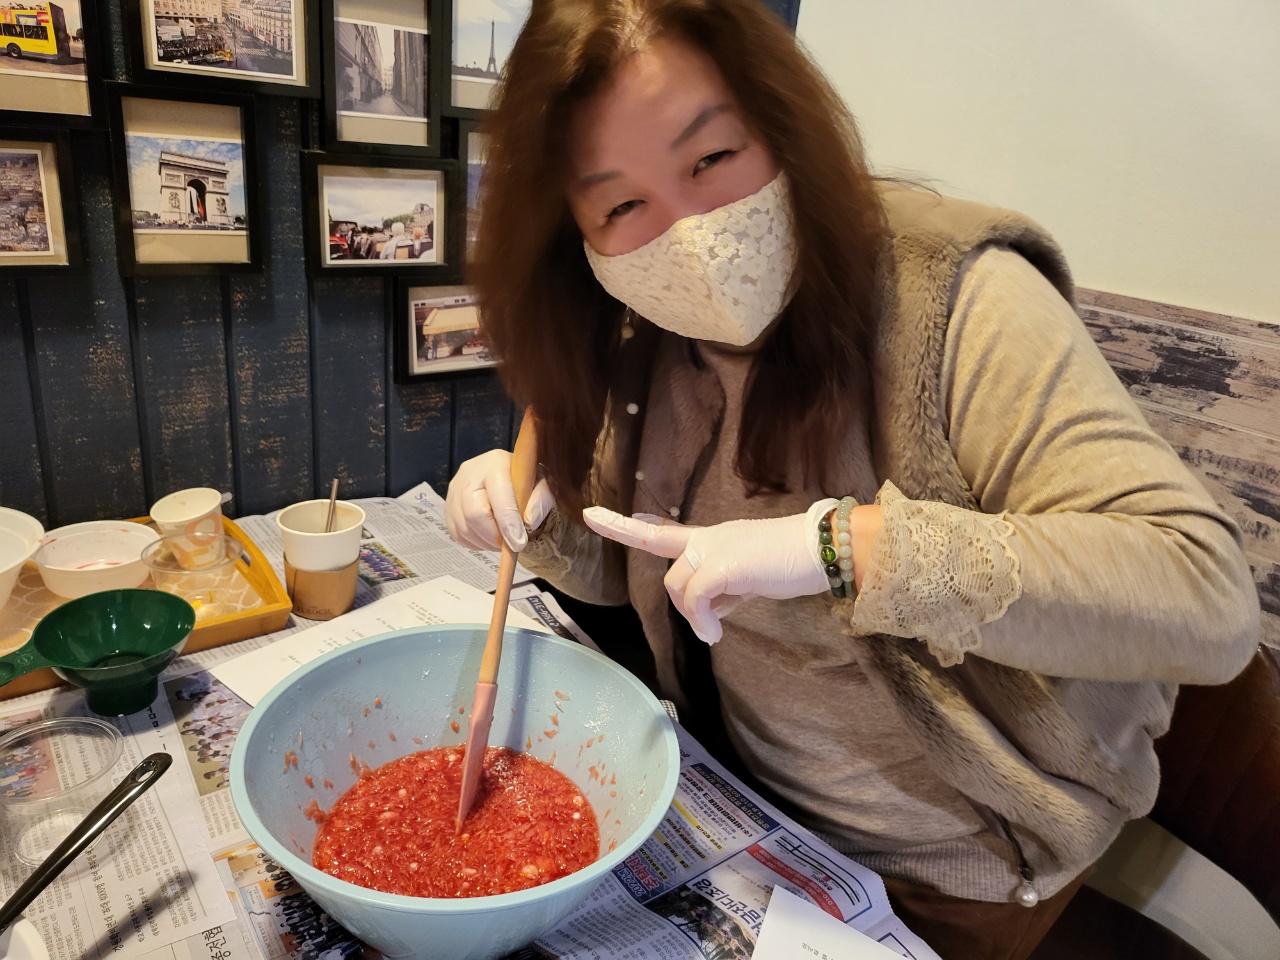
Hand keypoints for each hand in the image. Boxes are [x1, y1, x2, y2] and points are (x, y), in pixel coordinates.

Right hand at [445, 449, 554, 551]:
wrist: (506, 473)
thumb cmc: (526, 479)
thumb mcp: (543, 483)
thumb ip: (541, 500)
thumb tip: (528, 522)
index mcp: (495, 463)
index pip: (498, 496)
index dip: (508, 523)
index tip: (518, 544)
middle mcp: (469, 474)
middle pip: (473, 513)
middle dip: (494, 536)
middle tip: (510, 545)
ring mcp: (454, 490)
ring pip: (464, 527)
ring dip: (485, 542)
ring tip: (502, 540)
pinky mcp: (447, 506)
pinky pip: (457, 533)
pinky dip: (475, 542)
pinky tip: (489, 537)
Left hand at [582, 503, 833, 643]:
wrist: (821, 549)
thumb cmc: (793, 563)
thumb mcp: (752, 578)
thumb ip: (726, 591)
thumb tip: (711, 614)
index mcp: (716, 540)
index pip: (669, 530)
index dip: (635, 524)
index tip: (601, 514)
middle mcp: (709, 538)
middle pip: (659, 542)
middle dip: (625, 533)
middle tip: (617, 540)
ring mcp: (714, 548)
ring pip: (677, 584)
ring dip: (690, 613)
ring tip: (714, 630)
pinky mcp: (723, 565)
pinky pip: (695, 598)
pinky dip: (701, 619)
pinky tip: (716, 632)